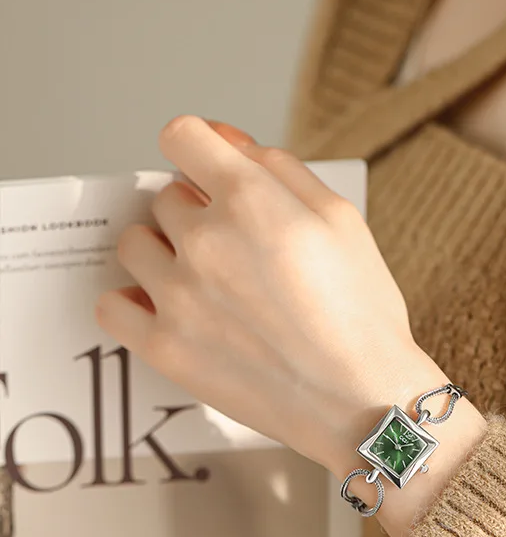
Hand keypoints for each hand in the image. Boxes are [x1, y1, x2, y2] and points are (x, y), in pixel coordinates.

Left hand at [96, 116, 442, 476]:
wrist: (360, 400)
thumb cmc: (362, 313)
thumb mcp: (342, 220)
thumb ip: (281, 169)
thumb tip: (229, 143)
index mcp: (250, 199)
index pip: (182, 136)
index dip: (199, 152)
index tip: (210, 175)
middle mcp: (205, 240)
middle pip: (165, 198)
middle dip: (196, 215)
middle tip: (237, 255)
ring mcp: (178, 295)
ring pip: (135, 245)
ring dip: (162, 254)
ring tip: (203, 285)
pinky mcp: (163, 347)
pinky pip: (113, 304)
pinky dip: (134, 303)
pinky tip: (167, 311)